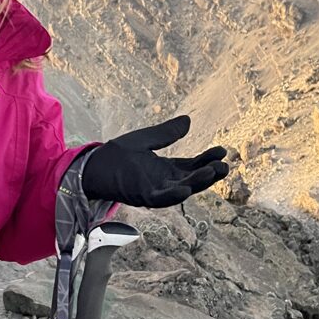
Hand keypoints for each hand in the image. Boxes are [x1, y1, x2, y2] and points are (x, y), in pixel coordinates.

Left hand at [81, 115, 228, 207]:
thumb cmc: (116, 155)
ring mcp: (154, 190)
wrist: (92, 165)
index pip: (193, 165)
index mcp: (167, 169)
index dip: (208, 159)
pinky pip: (161, 198)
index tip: (222, 151)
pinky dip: (173, 195)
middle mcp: (164, 182)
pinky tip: (186, 189)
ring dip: (198, 183)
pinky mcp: (141, 196)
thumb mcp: (145, 140)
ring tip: (213, 172)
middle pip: (193, 179)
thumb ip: (166, 133)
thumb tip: (188, 120)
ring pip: (182, 189)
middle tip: (225, 166)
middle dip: (209, 174)